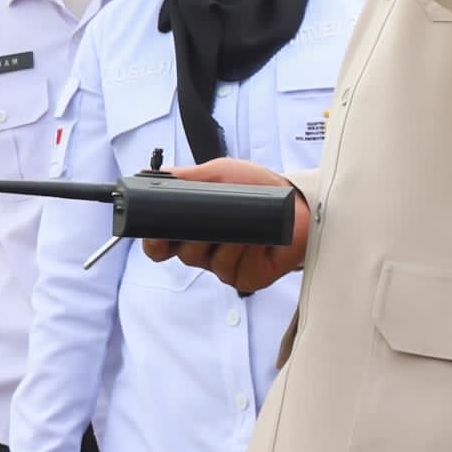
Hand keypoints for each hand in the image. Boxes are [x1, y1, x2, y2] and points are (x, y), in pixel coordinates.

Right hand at [140, 159, 308, 290]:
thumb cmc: (259, 188)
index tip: (156, 235)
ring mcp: (225, 266)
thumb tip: (157, 174)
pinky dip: (246, 250)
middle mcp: (205, 250)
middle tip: (208, 219)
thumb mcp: (221, 174)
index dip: (154, 242)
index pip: (161, 245)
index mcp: (192, 228)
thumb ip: (188, 177)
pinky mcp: (246, 277)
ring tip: (243, 222)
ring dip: (227, 240)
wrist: (296, 203)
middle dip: (196, 236)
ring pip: (211, 262)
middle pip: (184, 254)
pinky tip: (256, 237)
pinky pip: (236, 268)